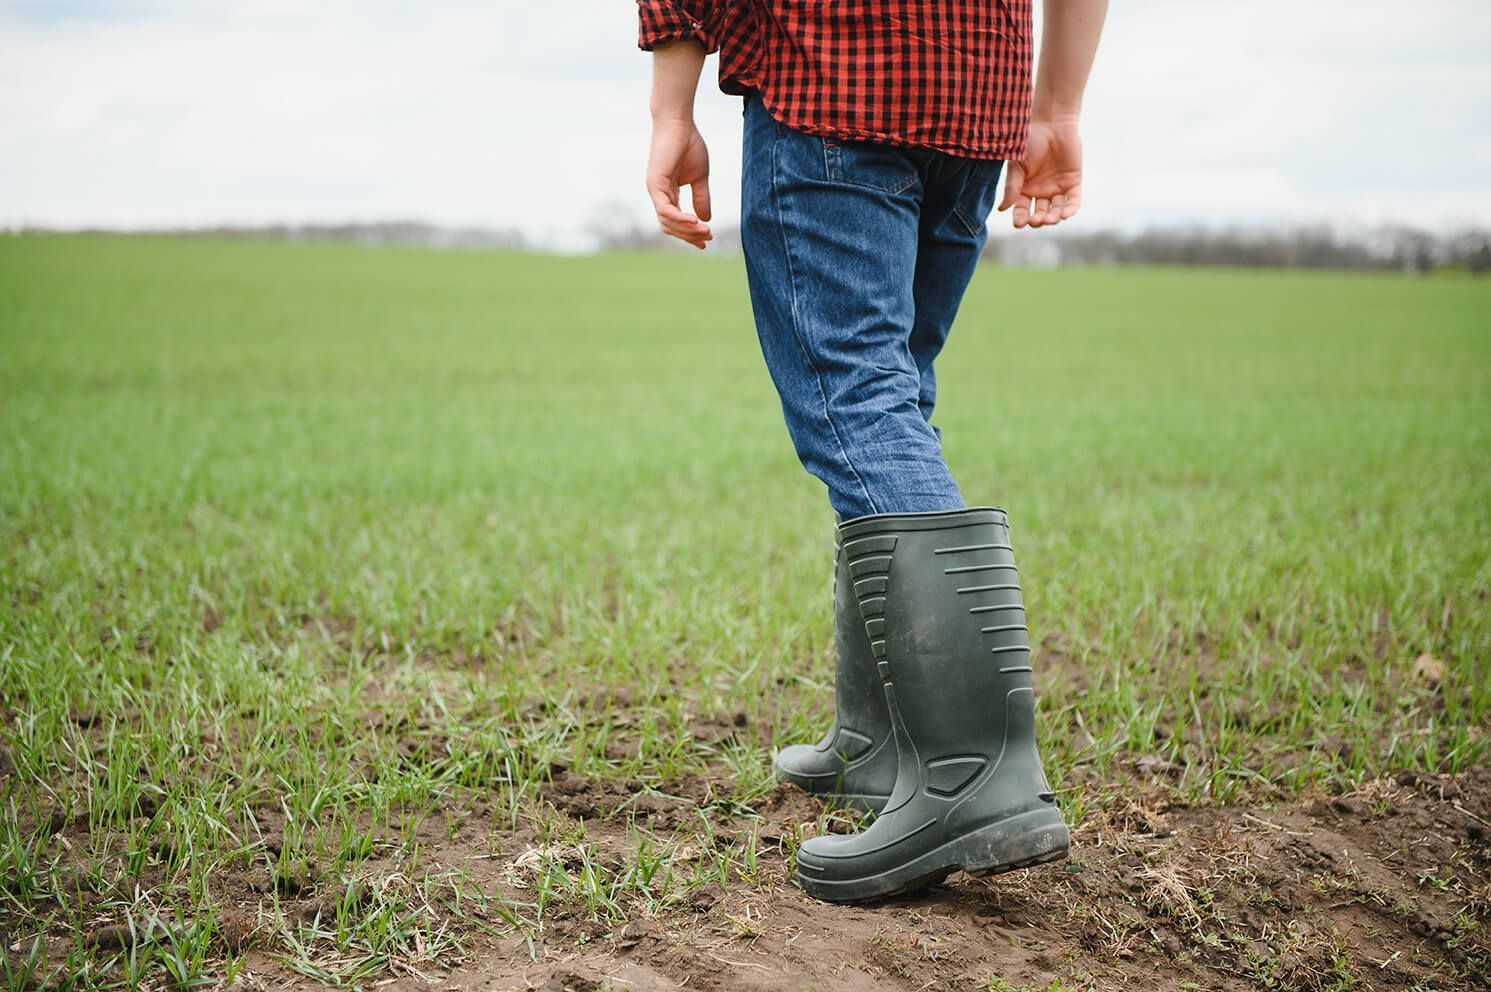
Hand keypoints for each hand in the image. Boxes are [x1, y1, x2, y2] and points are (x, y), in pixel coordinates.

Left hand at [646, 116, 712, 248]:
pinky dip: (680, 220)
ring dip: (687, 230)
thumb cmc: (689, 144)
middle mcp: (659, 195)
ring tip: (705, 232)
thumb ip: (701, 198)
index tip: (706, 242)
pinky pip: (666, 210)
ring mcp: (655, 190)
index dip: (690, 234)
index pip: (675, 221)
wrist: (679, 122)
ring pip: (667, 222)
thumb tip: (705, 219)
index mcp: (668, 193)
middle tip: (708, 238)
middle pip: (671, 226)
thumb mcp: (700, 177)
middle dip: (690, 236)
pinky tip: (696, 222)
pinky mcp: (655, 184)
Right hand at [998, 118, 1082, 228]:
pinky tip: (1065, 214)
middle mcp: (1040, 192)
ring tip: (1050, 218)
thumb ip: (1011, 187)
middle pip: (1039, 214)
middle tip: (1036, 219)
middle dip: (1038, 220)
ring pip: (1056, 211)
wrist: (1052, 123)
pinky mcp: (1073, 182)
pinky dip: (1070, 209)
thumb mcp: (1017, 165)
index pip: (1021, 210)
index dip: (1020, 219)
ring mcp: (1057, 189)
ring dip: (1053, 218)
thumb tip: (1002, 209)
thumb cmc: (1030, 141)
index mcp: (1024, 190)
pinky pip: (1073, 201)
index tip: (1019, 223)